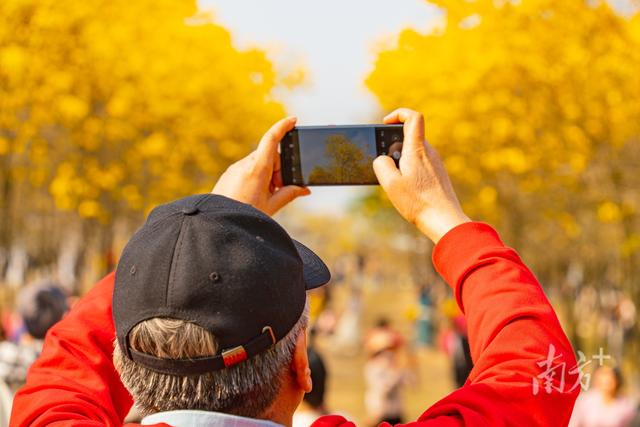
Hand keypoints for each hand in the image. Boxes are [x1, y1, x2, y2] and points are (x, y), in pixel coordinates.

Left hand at [212, 116, 309, 215]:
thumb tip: (304, 189)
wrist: (218, 225)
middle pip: (268, 156)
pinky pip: (246, 170)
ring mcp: (234, 169)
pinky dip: (256, 178)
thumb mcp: (272, 206)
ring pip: (258, 163)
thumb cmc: (245, 216)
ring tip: (264, 197)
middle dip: (278, 170)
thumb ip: (289, 194)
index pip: (271, 139)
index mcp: (257, 169)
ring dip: (267, 175)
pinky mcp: (228, 175)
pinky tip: (253, 196)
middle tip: (277, 190)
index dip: (283, 126)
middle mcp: (244, 164)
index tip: (293, 120)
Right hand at [373, 108, 470, 242]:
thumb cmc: (418, 203)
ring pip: (414, 152)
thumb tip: (381, 158)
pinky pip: (420, 164)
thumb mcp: (390, 184)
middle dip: (393, 144)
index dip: (398, 113)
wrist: (445, 220)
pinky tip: (406, 189)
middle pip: (410, 136)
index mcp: (417, 149)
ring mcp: (436, 163)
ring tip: (394, 180)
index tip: (386, 123)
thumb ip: (381, 164)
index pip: (413, 117)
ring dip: (400, 159)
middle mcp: (429, 152)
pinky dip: (409, 170)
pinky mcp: (438, 174)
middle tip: (384, 162)